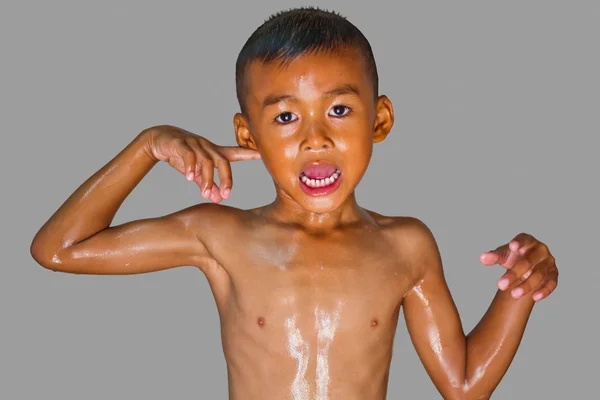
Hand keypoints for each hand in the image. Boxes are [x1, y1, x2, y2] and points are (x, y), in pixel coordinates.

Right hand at [145, 125, 260, 202]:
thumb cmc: (182, 156)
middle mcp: (207, 146)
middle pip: (222, 160)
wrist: (158, 141)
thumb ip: (207, 184)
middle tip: (227, 194)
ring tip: (205, 193)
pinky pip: (189, 155)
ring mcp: (194, 144)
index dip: (248, 153)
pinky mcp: (180, 143)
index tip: (261, 155)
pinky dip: (191, 167)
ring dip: (207, 179)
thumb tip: (218, 199)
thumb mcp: (196, 173)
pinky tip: (191, 179)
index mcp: (214, 152)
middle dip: (226, 178)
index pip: (235, 152)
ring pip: (206, 161)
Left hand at [479, 233, 557, 301]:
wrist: (527, 266)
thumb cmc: (514, 257)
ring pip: (539, 274)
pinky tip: (535, 297)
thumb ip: (494, 256)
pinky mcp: (553, 274)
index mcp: (528, 241)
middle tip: (500, 285)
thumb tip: (482, 258)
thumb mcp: (503, 255)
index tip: (512, 246)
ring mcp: (548, 262)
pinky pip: (551, 283)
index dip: (519, 242)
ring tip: (513, 294)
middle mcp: (540, 250)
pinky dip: (544, 290)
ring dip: (527, 285)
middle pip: (528, 261)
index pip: (524, 239)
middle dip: (514, 274)